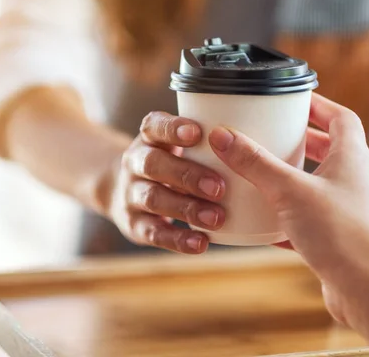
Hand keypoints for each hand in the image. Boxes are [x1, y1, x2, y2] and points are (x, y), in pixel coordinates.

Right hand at [108, 111, 225, 253]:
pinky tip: (202, 243)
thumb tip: (237, 137)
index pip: (153, 126)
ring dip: (186, 208)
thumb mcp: (190, 148)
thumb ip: (214, 144)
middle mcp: (135, 163)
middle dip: (186, 175)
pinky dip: (178, 239)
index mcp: (151, 138)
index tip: (197, 134)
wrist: (136, 197)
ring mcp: (131, 194)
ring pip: (152, 198)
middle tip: (219, 187)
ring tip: (218, 218)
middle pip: (152, 164)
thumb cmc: (182, 166)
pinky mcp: (135, 225)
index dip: (172, 129)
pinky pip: (154, 233)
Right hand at [208, 93, 368, 325]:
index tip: (293, 100)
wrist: (367, 288)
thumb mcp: (290, 190)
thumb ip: (256, 163)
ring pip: (317, 184)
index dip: (318, 105)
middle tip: (272, 134)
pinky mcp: (337, 236)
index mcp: (352, 158)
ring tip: (263, 173)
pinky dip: (287, 214)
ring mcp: (347, 210)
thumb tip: (224, 137)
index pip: (340, 118)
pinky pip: (309, 216)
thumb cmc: (342, 235)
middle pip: (328, 149)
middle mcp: (354, 181)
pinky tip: (262, 221)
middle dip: (300, 140)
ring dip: (292, 176)